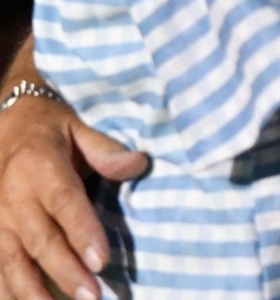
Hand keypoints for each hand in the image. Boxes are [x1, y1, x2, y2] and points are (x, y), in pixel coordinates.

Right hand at [0, 96, 146, 299]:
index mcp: (39, 166)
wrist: (1, 123)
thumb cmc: (49, 130)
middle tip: (91, 297)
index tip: (102, 261)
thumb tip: (140, 162)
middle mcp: (12, 196)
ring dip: (32, 291)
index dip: (82, 232)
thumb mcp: (78, 129)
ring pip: (10, 261)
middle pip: (40, 240)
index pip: (64, 203)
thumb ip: (106, 150)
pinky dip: (5, 291)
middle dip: (65, 272)